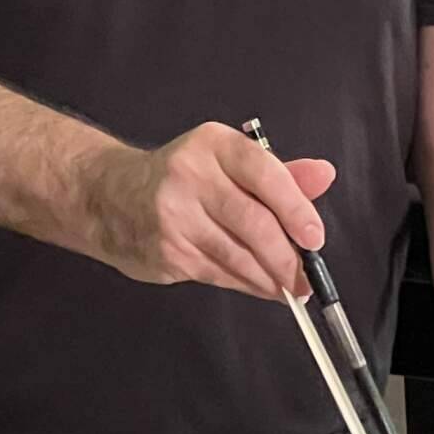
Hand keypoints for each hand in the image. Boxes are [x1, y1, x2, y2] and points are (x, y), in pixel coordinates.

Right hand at [75, 121, 334, 301]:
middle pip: (253, 222)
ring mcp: (174, 217)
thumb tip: (324, 175)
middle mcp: (190, 177)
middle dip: (287, 257)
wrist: (109, 196)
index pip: (265, 174)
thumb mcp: (228, 161)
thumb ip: (280, 172)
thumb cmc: (181, 176)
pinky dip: (248, 284)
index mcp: (214, 146)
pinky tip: (263, 286)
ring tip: (292, 286)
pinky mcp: (166, 251)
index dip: (296, 209)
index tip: (315, 238)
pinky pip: (219, 273)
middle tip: (308, 276)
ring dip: (271, 277)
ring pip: (237, 255)